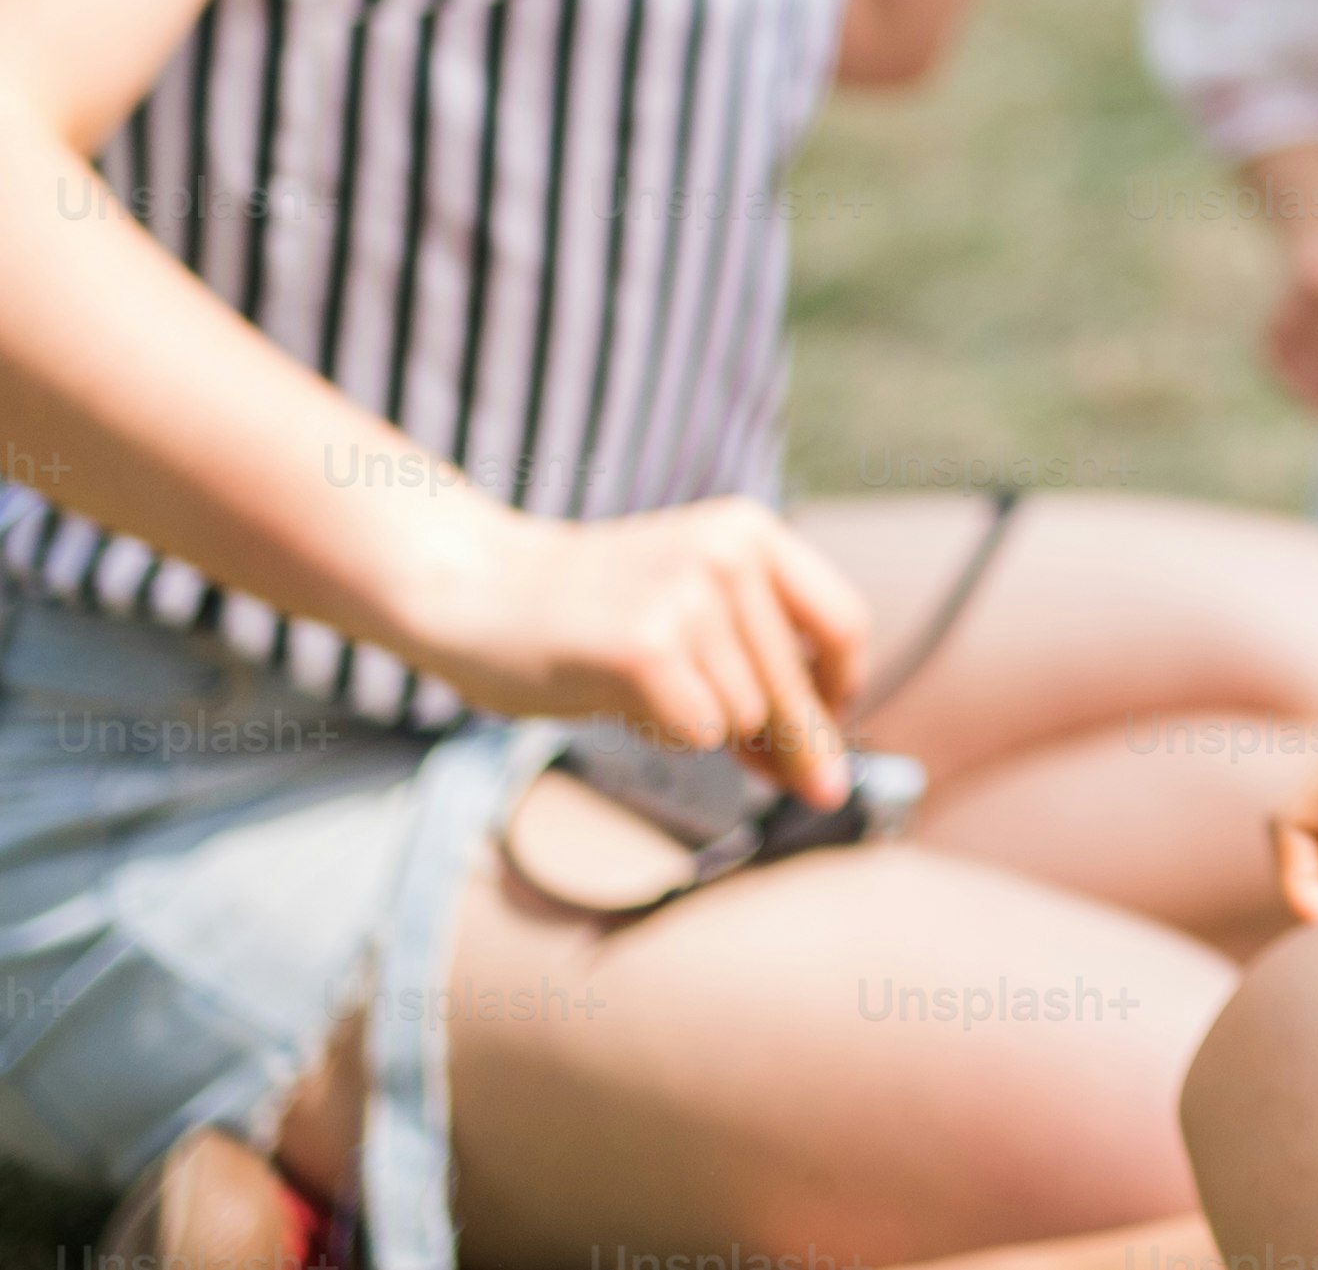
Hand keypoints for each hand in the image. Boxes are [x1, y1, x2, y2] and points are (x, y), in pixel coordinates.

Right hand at [399, 495, 876, 806]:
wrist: (474, 592)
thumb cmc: (586, 618)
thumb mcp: (690, 616)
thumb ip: (758, 671)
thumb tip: (827, 777)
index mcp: (750, 531)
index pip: (843, 622)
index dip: (842, 689)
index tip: (832, 728)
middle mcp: (730, 552)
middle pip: (798, 684)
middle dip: (798, 745)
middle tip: (812, 787)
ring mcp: (687, 596)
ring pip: (746, 716)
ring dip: (708, 729)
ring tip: (646, 693)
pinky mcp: (645, 648)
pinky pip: (698, 733)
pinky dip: (668, 736)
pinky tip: (623, 701)